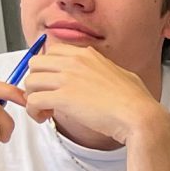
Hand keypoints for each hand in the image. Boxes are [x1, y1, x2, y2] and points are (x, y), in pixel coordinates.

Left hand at [17, 40, 167, 148]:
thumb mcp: (120, 73)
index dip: (47, 68)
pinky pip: (33, 101)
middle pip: (35, 64)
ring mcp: (66, 79)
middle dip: (36, 81)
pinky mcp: (62, 98)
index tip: (52, 82)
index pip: (52, 52)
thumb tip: (100, 75)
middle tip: (45, 97)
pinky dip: (34, 111)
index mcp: (86, 54)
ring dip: (32, 97)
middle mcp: (73, 62)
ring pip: (30, 82)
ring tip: (44, 110)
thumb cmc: (136, 100)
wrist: (140, 116)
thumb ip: (104, 69)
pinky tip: (43, 118)